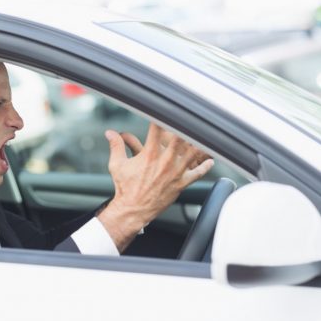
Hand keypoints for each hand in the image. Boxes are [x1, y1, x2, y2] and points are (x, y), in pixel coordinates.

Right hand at [97, 123, 213, 252]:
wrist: (133, 210)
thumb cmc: (125, 188)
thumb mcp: (117, 165)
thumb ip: (116, 146)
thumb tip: (109, 133)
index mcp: (149, 155)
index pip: (157, 130)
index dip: (162, 118)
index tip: (167, 110)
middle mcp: (164, 162)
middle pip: (180, 139)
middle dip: (185, 127)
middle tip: (192, 117)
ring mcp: (174, 173)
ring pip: (192, 154)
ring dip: (198, 143)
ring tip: (205, 134)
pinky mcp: (181, 184)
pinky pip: (197, 174)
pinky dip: (205, 167)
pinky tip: (210, 160)